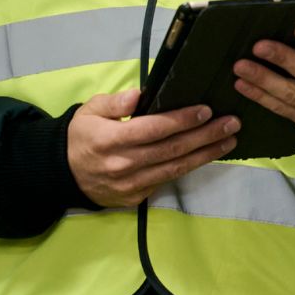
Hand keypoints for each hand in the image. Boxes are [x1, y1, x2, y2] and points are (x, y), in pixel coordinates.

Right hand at [67, 89, 240, 208]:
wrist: (63, 174)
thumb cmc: (81, 135)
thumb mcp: (90, 110)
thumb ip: (114, 103)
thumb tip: (138, 96)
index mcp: (110, 140)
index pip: (153, 129)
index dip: (181, 120)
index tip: (206, 110)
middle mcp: (123, 165)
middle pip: (171, 150)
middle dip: (205, 136)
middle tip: (232, 123)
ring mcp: (130, 185)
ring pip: (175, 169)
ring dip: (206, 154)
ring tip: (229, 140)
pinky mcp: (135, 197)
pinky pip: (167, 180)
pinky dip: (189, 167)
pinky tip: (207, 155)